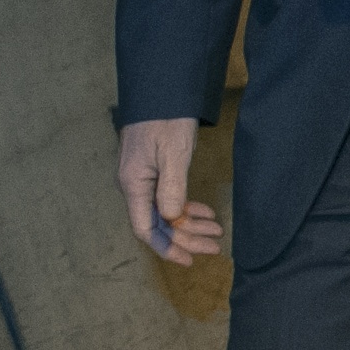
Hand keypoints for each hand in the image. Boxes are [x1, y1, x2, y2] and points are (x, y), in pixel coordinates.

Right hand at [118, 117, 221, 262]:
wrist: (163, 89)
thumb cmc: (167, 119)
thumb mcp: (174, 153)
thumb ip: (171, 188)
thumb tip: (170, 218)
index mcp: (133, 184)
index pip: (145, 229)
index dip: (167, 247)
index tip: (189, 260)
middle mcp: (134, 185)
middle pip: (158, 224)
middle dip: (186, 238)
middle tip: (215, 245)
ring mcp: (143, 178)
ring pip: (165, 212)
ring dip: (190, 224)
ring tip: (216, 230)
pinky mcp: (154, 170)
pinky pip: (168, 198)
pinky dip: (187, 207)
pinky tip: (206, 212)